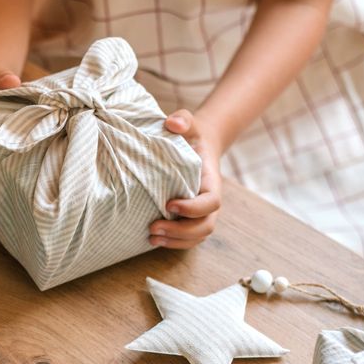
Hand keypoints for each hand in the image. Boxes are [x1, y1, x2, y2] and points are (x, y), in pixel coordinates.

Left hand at [149, 110, 222, 249]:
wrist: (196, 146)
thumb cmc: (190, 136)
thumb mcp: (189, 123)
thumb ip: (183, 120)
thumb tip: (172, 123)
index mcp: (212, 182)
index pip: (211, 202)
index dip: (193, 208)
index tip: (169, 204)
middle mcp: (209, 201)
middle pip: (205, 226)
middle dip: (181, 231)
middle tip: (154, 227)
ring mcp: (201, 213)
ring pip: (197, 236)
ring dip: (175, 241)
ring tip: (151, 237)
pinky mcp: (190, 219)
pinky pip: (188, 238)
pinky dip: (173, 243)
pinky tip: (153, 240)